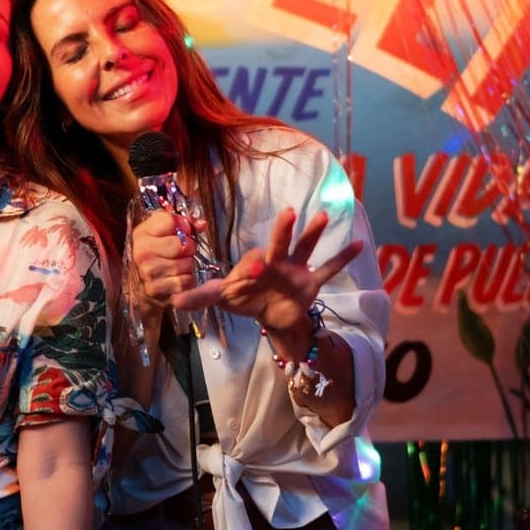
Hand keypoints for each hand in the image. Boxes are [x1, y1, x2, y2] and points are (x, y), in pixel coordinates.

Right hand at [129, 208, 206, 319]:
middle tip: (185, 251)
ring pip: (185, 264)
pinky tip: (178, 277)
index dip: (184, 226)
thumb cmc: (157, 253)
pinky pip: (185, 282)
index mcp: (142, 232)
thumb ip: (185, 223)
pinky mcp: (154, 289)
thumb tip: (202, 224)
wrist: (141, 282)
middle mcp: (141, 251)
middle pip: (182, 245)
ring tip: (180, 264)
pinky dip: (187, 280)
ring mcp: (146, 271)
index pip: (171, 222)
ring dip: (188, 265)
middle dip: (189, 248)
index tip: (184, 232)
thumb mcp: (165, 232)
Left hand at [171, 208, 362, 357]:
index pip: (253, 261)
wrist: (273, 315)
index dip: (253, 266)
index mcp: (254, 265)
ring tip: (324, 215)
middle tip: (288, 214)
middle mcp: (276, 261)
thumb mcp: (223, 297)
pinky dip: (342, 258)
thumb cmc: (246, 299)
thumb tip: (172, 300)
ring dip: (314, 234)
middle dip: (283, 231)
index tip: (254, 269)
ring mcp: (296, 270)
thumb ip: (201, 297)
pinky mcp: (311, 283)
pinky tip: (358, 243)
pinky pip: (328, 269)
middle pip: (279, 243)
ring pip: (306, 249)